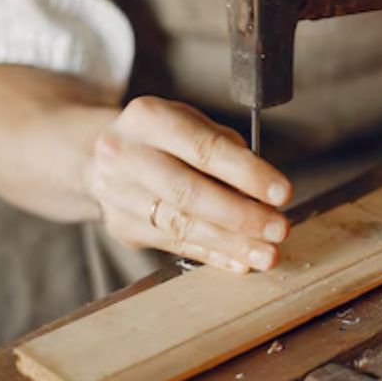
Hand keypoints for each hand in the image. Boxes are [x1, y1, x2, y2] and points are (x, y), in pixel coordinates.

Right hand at [84, 96, 291, 272]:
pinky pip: (174, 245)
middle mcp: (124, 154)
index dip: (247, 174)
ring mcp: (118, 194)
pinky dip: (212, 255)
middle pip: (189, 192)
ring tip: (266, 254)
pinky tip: (240, 262)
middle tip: (279, 229)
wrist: (99, 155)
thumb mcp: (191, 123)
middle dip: (241, 215)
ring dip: (231, 244)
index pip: (205, 149)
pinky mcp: (121, 227)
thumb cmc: (163, 137)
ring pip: (182, 225)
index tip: (282, 193)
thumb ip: (227, 149)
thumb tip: (262, 193)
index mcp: (148, 117)